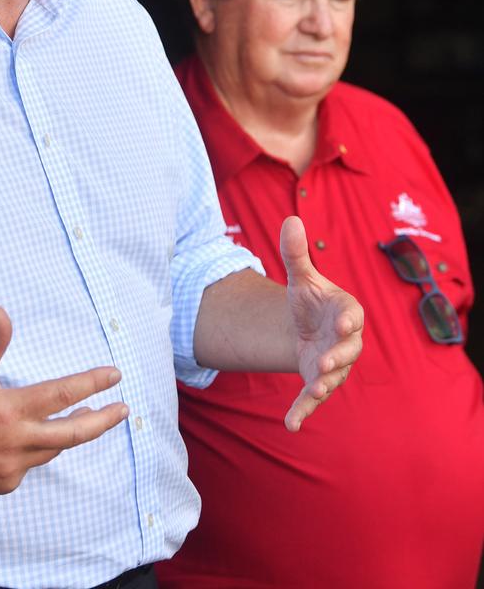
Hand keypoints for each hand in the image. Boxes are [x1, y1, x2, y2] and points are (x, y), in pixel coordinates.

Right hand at [0, 306, 127, 494]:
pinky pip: (30, 463)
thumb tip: (0, 310)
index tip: (115, 374)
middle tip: (124, 408)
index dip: (92, 383)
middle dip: (103, 420)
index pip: (63, 395)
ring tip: (90, 417)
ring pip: (53, 449)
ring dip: (73, 432)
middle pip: (74, 434)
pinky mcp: (3, 484)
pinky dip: (37, 447)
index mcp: (10, 411)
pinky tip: (32, 436)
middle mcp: (16, 444)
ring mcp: (11, 468)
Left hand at [280, 216, 363, 432]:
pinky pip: (312, 399)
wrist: (304, 325)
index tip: (344, 325)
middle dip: (338, 358)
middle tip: (325, 364)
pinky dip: (302, 412)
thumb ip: (296, 253)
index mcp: (346, 312)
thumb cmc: (310, 299)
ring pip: (333, 377)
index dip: (349, 322)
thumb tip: (290, 219)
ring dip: (323, 386)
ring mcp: (333, 364)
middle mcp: (346, 342)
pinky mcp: (317, 381)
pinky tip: (291, 425)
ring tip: (311, 393)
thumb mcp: (301, 276)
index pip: (353, 316)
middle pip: (348, 352)